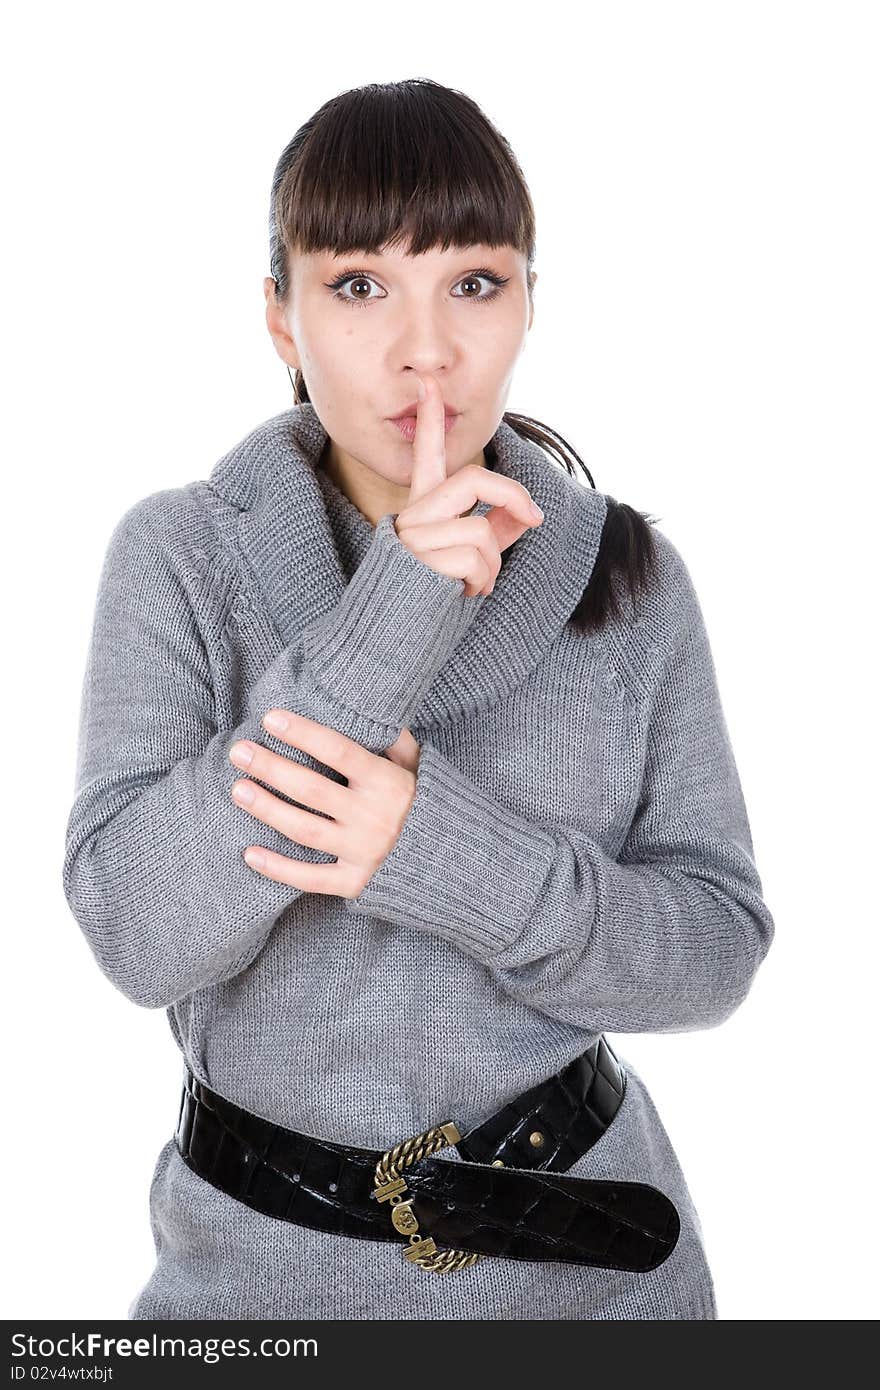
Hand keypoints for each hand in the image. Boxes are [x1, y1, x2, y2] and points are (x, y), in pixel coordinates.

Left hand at [228, 711, 420, 895]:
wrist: (458, 863)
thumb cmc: (430, 806)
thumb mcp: (420, 768)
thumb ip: (396, 741)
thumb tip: (373, 711)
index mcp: (387, 783)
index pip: (339, 751)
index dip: (304, 734)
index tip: (271, 719)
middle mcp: (373, 817)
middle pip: (311, 789)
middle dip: (271, 768)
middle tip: (239, 752)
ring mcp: (363, 852)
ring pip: (305, 830)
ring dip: (267, 810)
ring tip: (238, 790)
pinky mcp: (356, 883)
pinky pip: (311, 878)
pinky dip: (279, 869)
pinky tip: (249, 854)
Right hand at [393, 370, 544, 597]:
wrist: (389, 637)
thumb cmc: (431, 596)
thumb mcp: (469, 557)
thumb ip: (497, 530)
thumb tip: (530, 513)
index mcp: (421, 509)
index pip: (425, 457)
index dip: (428, 418)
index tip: (427, 382)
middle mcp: (412, 517)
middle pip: (472, 480)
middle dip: (513, 495)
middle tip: (536, 518)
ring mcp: (413, 538)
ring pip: (481, 532)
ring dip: (494, 565)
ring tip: (476, 584)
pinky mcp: (418, 562)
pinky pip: (475, 562)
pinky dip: (482, 584)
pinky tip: (463, 595)